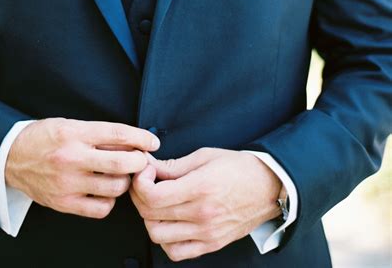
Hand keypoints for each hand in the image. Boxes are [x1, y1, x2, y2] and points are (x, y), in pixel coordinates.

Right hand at [5, 118, 159, 217]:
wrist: (10, 157)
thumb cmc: (45, 137)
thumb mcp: (70, 125)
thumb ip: (99, 134)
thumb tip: (132, 141)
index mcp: (74, 133)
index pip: (117, 133)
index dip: (141, 138)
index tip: (153, 142)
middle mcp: (71, 158)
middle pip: (121, 163)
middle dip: (139, 162)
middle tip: (141, 160)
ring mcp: (67, 183)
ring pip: (115, 187)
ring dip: (125, 181)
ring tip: (121, 175)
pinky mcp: (63, 204)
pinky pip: (100, 208)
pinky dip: (109, 201)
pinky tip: (105, 191)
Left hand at [129, 147, 281, 261]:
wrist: (269, 187)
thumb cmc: (239, 168)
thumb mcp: (205, 156)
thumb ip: (174, 165)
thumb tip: (148, 166)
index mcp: (200, 188)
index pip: (153, 196)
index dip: (140, 182)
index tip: (145, 171)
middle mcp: (202, 214)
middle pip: (150, 214)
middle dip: (139, 196)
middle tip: (146, 183)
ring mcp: (206, 233)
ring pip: (158, 236)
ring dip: (149, 218)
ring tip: (157, 203)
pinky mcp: (211, 244)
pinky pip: (176, 252)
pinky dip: (165, 240)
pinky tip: (169, 222)